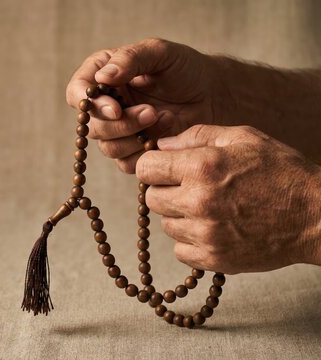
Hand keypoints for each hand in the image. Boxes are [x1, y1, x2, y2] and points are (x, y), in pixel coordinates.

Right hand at [66, 38, 219, 172]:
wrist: (214, 94)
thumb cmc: (186, 69)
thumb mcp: (160, 53)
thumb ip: (130, 59)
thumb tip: (102, 77)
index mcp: (102, 76)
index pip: (77, 92)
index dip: (90, 105)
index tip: (116, 108)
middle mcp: (105, 105)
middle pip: (92, 126)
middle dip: (121, 124)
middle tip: (151, 112)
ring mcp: (119, 131)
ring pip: (109, 148)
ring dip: (135, 137)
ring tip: (165, 118)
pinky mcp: (134, 151)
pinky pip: (128, 163)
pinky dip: (147, 152)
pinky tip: (168, 133)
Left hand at [136, 124, 320, 273]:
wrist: (316, 216)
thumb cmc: (281, 171)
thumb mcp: (243, 138)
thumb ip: (197, 136)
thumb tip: (162, 145)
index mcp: (202, 167)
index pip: (145, 169)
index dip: (153, 167)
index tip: (164, 169)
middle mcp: (198, 201)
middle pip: (151, 199)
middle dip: (165, 191)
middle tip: (189, 189)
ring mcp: (205, 234)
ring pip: (166, 225)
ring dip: (180, 217)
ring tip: (209, 209)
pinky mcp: (214, 259)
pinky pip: (179, 251)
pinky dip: (190, 241)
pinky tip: (212, 229)